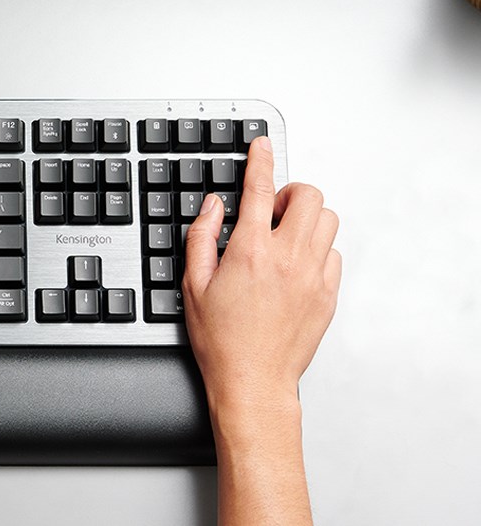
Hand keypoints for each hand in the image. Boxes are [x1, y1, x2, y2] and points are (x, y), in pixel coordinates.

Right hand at [182, 136, 340, 525]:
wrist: (253, 381)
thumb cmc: (221, 341)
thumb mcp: (193, 285)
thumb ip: (201, 238)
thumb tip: (213, 207)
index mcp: (250, 251)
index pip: (259, 189)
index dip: (260, 160)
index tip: (262, 145)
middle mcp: (287, 258)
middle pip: (308, 196)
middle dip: (290, 193)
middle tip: (272, 209)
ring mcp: (313, 276)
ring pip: (328, 221)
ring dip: (307, 219)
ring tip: (285, 237)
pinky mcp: (328, 294)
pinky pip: (333, 254)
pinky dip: (317, 250)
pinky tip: (295, 266)